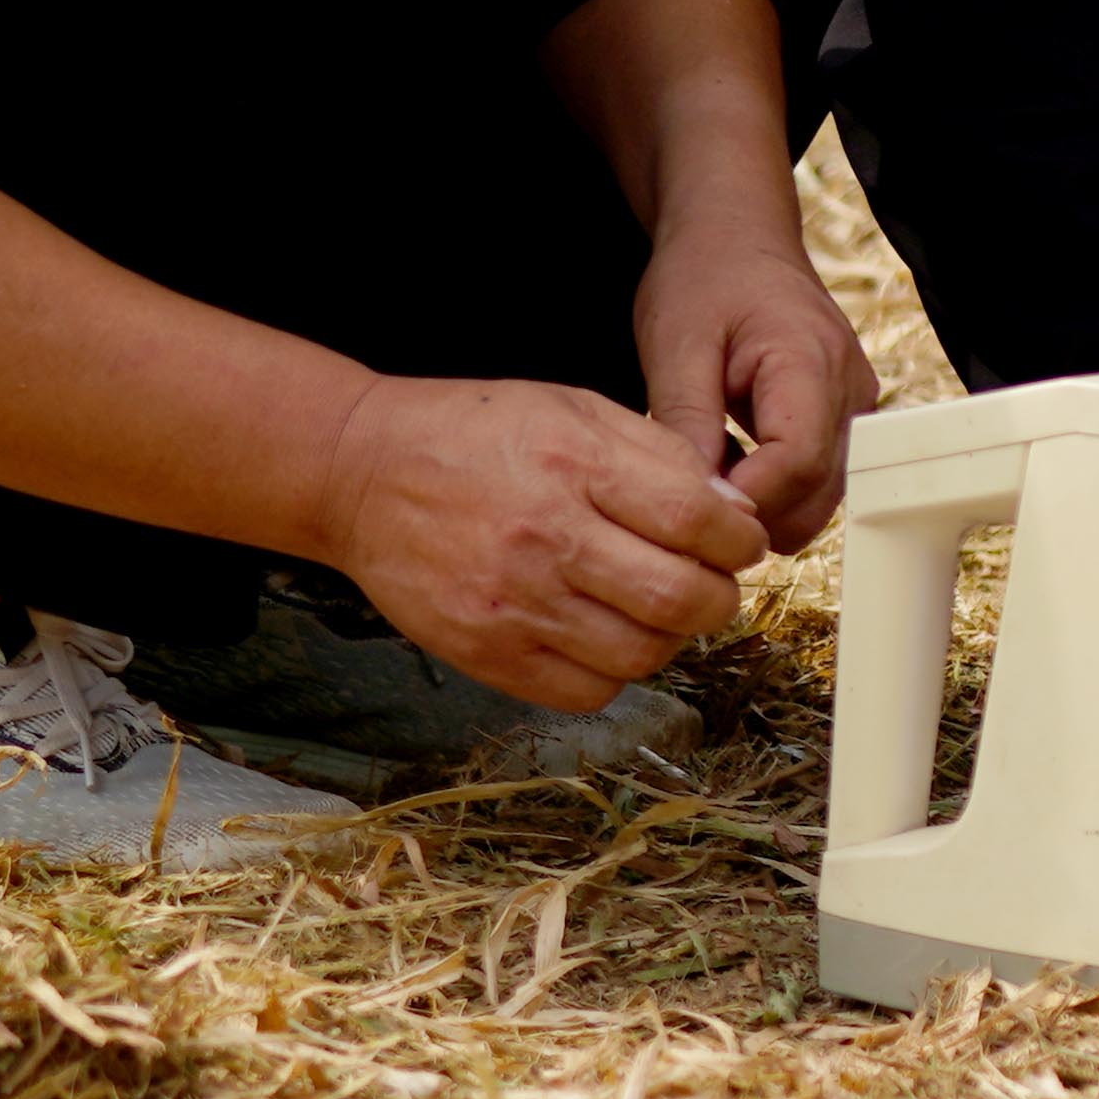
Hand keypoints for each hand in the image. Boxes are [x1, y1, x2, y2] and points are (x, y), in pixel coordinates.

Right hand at [315, 372, 775, 711]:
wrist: (358, 473)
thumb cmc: (473, 432)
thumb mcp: (573, 408)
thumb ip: (659, 455)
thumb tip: (734, 514)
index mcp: (575, 465)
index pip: (696, 521)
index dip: (739, 542)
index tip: (740, 544)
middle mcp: (546, 538)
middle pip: (680, 599)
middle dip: (719, 598)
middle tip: (712, 585)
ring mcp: (513, 603)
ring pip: (640, 652)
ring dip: (671, 638)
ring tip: (658, 610)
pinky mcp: (483, 652)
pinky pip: (586, 690)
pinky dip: (615, 672)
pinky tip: (606, 635)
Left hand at [637, 227, 877, 556]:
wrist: (736, 237)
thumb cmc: (703, 279)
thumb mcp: (675, 346)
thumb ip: (688, 424)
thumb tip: (699, 500)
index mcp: (811, 362)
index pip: (798, 463)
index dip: (746, 500)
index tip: (691, 506)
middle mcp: (851, 391)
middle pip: (820, 493)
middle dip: (756, 514)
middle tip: (691, 500)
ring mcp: (856, 406)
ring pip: (824, 496)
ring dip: (766, 504)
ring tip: (709, 471)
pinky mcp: (845, 417)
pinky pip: (821, 478)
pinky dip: (776, 488)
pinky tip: (733, 462)